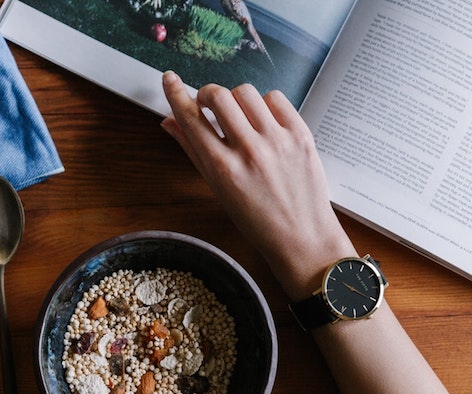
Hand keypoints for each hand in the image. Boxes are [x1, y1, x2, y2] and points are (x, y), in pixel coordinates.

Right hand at [160, 71, 356, 298]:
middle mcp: (249, 151)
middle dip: (207, 93)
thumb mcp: (217, 189)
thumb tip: (169, 122)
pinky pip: (275, 98)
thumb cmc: (256, 219)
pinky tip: (263, 121)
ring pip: (246, 92)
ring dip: (236, 99)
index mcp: (222, 169)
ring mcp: (277, 140)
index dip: (176, 93)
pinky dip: (264, 104)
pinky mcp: (301, 134)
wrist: (302, 237)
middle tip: (208, 104)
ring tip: (240, 116)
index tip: (169, 78)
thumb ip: (192, 151)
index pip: (191, 119)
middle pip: (218, 95)